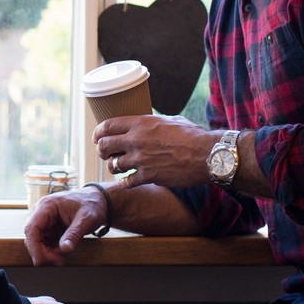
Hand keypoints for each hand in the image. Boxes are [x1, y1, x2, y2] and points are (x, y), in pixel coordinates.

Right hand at [23, 188, 108, 266]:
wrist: (98, 201)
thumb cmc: (91, 205)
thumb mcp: (86, 219)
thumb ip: (74, 234)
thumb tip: (64, 249)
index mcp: (47, 206)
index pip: (32, 228)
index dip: (33, 246)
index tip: (40, 261)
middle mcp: (42, 212)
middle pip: (33, 237)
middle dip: (43, 253)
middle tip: (58, 262)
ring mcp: (45, 221)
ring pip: (37, 242)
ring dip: (47, 253)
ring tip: (62, 259)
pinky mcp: (49, 228)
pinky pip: (45, 243)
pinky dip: (52, 251)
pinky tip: (62, 254)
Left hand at [93, 115, 216, 189]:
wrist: (206, 154)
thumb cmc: (192, 135)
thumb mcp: (169, 120)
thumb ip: (152, 123)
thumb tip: (145, 124)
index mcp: (140, 124)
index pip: (107, 126)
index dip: (98, 133)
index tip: (97, 137)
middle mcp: (136, 140)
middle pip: (104, 146)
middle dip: (101, 151)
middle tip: (105, 154)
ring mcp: (141, 160)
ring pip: (113, 165)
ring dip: (113, 167)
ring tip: (118, 166)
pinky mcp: (148, 176)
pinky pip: (126, 182)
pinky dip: (124, 183)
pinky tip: (127, 182)